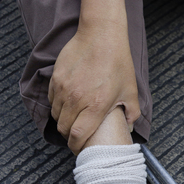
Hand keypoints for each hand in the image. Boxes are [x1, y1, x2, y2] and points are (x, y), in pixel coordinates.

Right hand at [48, 19, 139, 153]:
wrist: (101, 35)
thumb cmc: (118, 62)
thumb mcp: (131, 90)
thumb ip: (131, 113)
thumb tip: (129, 128)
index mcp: (95, 106)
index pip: (77, 135)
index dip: (76, 146)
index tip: (79, 149)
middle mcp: (76, 99)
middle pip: (63, 128)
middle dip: (69, 136)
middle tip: (76, 137)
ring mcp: (64, 88)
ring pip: (55, 114)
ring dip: (62, 121)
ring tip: (72, 121)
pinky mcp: (56, 78)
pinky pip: (52, 99)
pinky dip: (57, 106)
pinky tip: (68, 104)